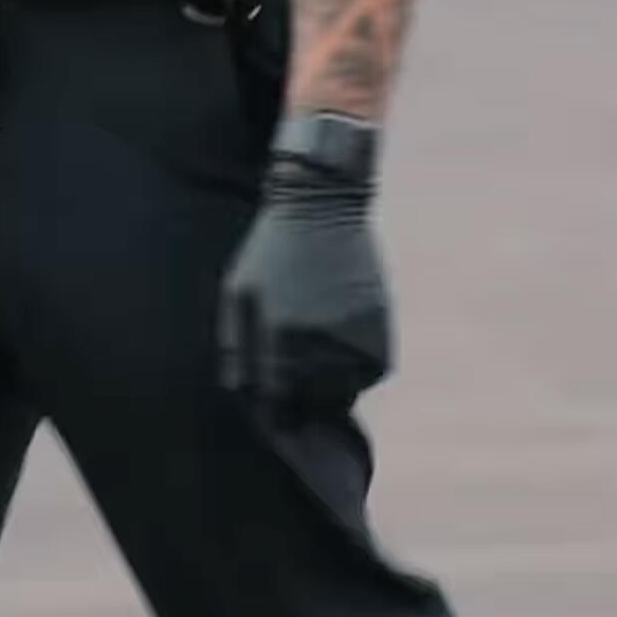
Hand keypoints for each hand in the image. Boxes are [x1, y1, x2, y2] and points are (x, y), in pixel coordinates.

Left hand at [218, 134, 392, 421]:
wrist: (323, 203)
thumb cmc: (270, 249)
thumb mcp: (237, 291)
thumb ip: (235, 347)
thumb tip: (241, 395)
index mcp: (280, 331)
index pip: (277, 399)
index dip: (274, 412)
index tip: (274, 412)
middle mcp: (320, 337)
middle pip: (313, 401)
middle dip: (301, 399)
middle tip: (295, 378)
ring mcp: (356, 333)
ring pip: (344, 392)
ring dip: (330, 386)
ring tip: (317, 353)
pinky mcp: (382, 328)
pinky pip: (370, 375)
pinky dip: (356, 371)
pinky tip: (340, 342)